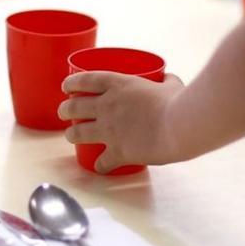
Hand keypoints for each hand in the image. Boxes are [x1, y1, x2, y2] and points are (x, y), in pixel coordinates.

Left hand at [58, 71, 184, 173]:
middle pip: (73, 107)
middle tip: (64, 112)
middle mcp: (107, 106)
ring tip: (71, 137)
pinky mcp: (118, 151)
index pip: (85, 80)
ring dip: (71, 135)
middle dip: (65, 110)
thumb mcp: (171, 85)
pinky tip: (100, 167)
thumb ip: (166, 81)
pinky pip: (101, 162)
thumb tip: (168, 78)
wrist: (180, 125)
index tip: (66, 87)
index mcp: (118, 85)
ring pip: (77, 133)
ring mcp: (109, 130)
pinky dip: (99, 165)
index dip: (71, 83)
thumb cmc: (178, 102)